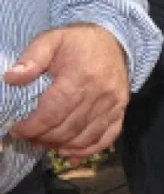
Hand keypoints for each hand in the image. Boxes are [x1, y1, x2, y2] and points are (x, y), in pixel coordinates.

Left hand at [5, 24, 129, 160]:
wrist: (113, 39)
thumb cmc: (78, 42)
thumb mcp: (51, 40)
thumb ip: (32, 58)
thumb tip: (12, 78)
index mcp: (81, 77)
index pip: (52, 113)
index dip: (32, 127)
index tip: (17, 130)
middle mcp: (100, 93)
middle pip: (67, 129)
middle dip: (43, 138)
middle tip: (29, 137)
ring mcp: (113, 103)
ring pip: (85, 137)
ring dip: (62, 145)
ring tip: (45, 143)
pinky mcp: (121, 109)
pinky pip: (107, 137)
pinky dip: (89, 150)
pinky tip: (71, 153)